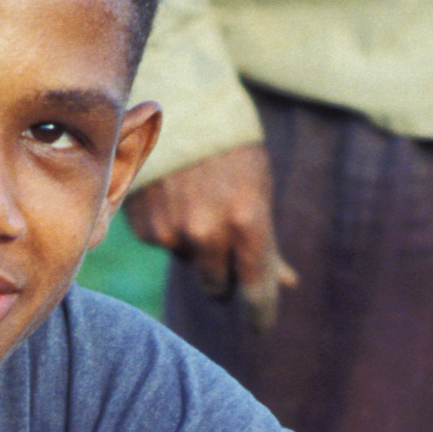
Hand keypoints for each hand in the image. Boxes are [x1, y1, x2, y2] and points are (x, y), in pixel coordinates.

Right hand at [123, 145, 295, 327]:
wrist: (177, 105)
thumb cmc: (230, 150)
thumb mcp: (258, 191)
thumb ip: (267, 242)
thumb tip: (287, 283)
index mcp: (247, 221)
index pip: (256, 291)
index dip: (260, 313)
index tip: (260, 326)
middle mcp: (208, 232)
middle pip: (217, 288)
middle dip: (223, 276)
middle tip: (224, 246)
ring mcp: (172, 232)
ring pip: (189, 263)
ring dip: (196, 247)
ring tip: (196, 202)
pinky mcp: (145, 227)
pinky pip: (165, 245)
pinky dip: (170, 227)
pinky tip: (172, 197)